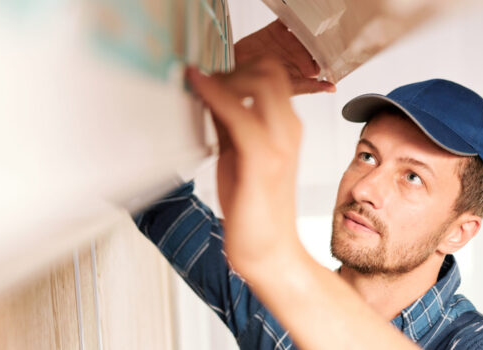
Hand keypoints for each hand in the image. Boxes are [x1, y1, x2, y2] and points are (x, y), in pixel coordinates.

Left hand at [186, 59, 417, 349]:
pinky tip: (195, 88)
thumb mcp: (238, 155)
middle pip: (268, 68)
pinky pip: (239, 112)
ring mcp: (279, 143)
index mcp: (286, 127)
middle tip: (201, 80)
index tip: (207, 72)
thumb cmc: (255, 210)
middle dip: (231, 66)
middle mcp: (288, 130)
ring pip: (259, 81)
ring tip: (196, 86)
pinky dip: (213, 93)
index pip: (271, 73)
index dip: (238, 65)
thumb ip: (229, 123)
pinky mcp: (262, 160)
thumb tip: (208, 94)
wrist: (269, 252)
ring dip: (222, 77)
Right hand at [235, 19, 335, 94]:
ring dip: (311, 23)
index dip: (332, 54)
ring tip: (318, 17)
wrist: (235, 73)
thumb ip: (310, 87)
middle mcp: (298, 54)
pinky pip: (288, 18)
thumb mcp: (289, 88)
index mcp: (304, 68)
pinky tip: (299, 11)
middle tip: (332, 28)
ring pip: (305, 28)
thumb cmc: (261, 86)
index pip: (323, 59)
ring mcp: (288, 41)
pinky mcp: (277, 30)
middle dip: (324, 35)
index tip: (339, 48)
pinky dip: (294, 13)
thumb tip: (332, 88)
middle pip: (316, 41)